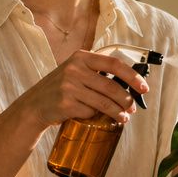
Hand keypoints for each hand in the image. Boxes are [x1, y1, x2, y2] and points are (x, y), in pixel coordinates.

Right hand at [17, 50, 147, 129]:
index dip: (132, 76)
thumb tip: (129, 84)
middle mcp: (74, 69)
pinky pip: (90, 112)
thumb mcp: (75, 72)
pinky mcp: (65, 103)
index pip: (114, 63)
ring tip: (124, 117)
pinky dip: (97, 117)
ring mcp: (69, 86)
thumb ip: (96, 72)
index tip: (143, 88)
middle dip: (126, 99)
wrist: (34, 106)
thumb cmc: (60, 89)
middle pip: (111, 86)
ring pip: (104, 102)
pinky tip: (98, 119)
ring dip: (118, 112)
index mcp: (81, 57)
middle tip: (132, 108)